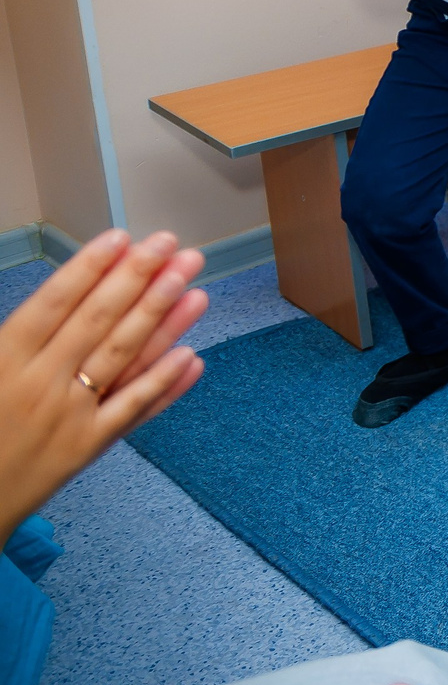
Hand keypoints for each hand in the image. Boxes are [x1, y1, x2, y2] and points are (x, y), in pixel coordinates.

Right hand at [0, 230, 205, 531]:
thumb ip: (14, 335)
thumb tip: (55, 297)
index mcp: (2, 359)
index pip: (54, 302)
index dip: (89, 267)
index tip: (122, 237)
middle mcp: (38, 384)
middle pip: (97, 321)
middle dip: (138, 278)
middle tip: (171, 245)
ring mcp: (67, 416)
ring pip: (122, 357)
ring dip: (161, 318)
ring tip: (191, 283)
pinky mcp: (86, 447)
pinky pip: (131, 409)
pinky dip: (163, 383)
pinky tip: (192, 355)